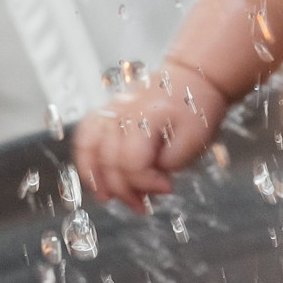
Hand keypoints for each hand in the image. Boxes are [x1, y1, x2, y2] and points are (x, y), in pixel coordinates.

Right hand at [72, 63, 228, 209]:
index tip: (167, 188)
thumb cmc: (197, 108)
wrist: (194, 78)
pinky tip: (94, 175)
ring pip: (89, 149)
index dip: (146, 183)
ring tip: (109, 197)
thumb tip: (150, 180)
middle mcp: (123, 114)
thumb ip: (170, 163)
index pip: (131, 163)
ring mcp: (112, 111)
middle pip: (109, 163)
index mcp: (146, 119)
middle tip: (143, 204)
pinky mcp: (108, 112)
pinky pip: (85, 135)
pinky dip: (85, 158)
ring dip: (96, 178)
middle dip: (126, 190)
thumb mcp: (195, 139)